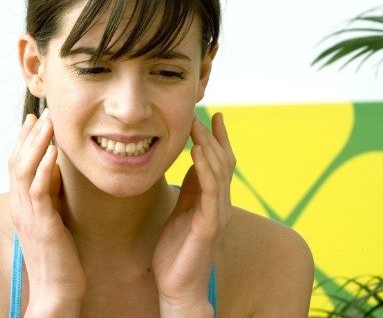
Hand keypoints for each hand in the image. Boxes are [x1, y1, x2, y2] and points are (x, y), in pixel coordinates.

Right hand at [9, 109, 85, 316]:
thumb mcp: (51, 218)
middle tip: (42, 113)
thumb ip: (49, 196)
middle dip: (29, 135)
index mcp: (21, 205)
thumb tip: (56, 171)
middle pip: (16, 162)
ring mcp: (29, 216)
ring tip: (48, 122)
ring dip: (36, 144)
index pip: (16, 165)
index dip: (22, 141)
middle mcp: (20, 207)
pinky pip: (40, 191)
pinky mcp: (43, 225)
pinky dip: (46, 168)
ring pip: (24, 171)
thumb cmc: (57, 256)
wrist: (56, 290)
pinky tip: (54, 152)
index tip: (32, 119)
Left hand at [152, 113, 234, 315]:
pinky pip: (210, 193)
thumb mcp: (182, 210)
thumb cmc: (177, 250)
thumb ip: (191, 188)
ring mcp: (217, 215)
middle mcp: (220, 205)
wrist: (177, 286)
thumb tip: (194, 162)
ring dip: (209, 148)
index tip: (214, 117)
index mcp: (213, 201)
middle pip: (224, 164)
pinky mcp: (208, 227)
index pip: (220, 164)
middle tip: (204, 115)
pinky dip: (206, 171)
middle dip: (214, 138)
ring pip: (219, 174)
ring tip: (199, 127)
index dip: (219, 140)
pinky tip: (198, 154)